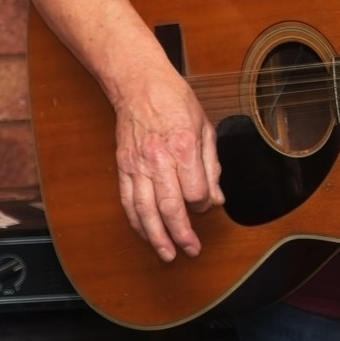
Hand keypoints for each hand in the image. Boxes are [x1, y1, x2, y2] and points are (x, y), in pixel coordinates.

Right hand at [104, 61, 222, 262]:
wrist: (139, 86)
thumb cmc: (176, 102)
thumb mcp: (205, 128)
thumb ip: (211, 166)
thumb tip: (216, 199)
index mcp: (183, 148)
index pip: (194, 191)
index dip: (203, 204)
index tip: (206, 205)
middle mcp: (158, 160)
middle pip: (169, 207)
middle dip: (181, 234)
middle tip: (191, 250)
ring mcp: (137, 166)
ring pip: (144, 211)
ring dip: (156, 237)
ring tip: (167, 254)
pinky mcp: (123, 169)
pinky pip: (128, 202)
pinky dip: (137, 223)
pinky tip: (146, 235)